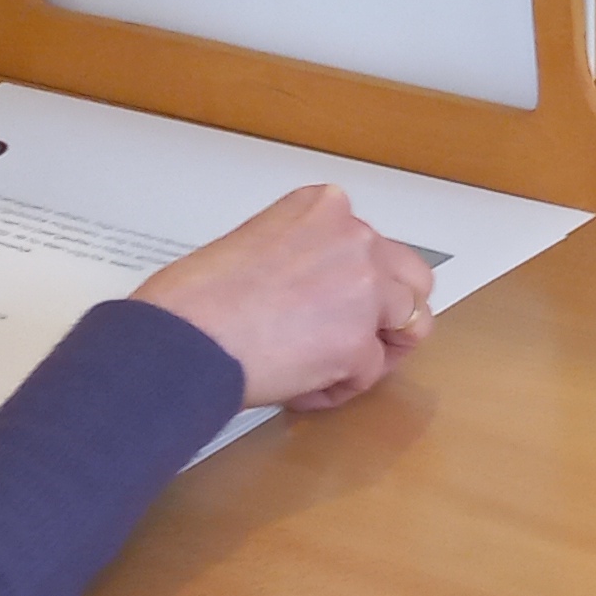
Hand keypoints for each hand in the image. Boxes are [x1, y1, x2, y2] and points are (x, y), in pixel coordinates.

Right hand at [133, 185, 442, 411]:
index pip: (374, 244)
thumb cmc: (196, 298)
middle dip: (393, 312)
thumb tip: (318, 295)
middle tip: (363, 342)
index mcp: (324, 206)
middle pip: (412, 279)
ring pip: (407, 326)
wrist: (183, 336)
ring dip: (372, 352)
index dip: (360, 282)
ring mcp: (363, 288)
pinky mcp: (358, 342)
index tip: (334, 303)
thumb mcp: (257, 243)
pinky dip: (338, 388)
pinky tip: (299, 388)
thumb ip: (304, 256)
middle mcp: (354, 237)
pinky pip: (367, 374)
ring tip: (327, 370)